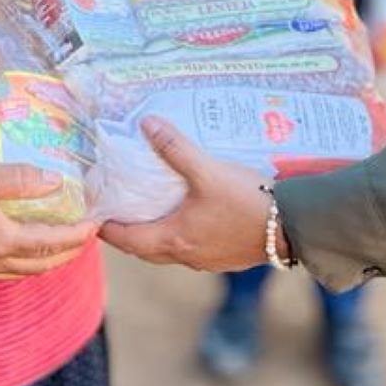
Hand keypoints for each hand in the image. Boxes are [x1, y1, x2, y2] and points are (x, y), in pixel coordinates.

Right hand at [0, 160, 98, 280]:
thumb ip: (23, 180)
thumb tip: (56, 183)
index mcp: (0, 240)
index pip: (50, 243)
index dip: (76, 235)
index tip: (95, 225)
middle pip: (40, 266)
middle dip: (67, 254)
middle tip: (84, 240)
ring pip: (20, 273)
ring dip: (44, 262)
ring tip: (58, 247)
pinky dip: (19, 265)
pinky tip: (19, 251)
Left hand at [100, 122, 272, 271]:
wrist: (292, 228)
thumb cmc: (246, 203)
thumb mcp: (208, 171)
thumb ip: (175, 148)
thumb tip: (147, 124)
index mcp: (173, 239)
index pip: (125, 240)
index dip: (106, 228)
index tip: (93, 216)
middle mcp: (185, 256)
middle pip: (144, 249)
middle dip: (128, 232)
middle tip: (117, 210)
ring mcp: (206, 261)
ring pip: (168, 251)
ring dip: (154, 235)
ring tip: (149, 210)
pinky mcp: (224, 258)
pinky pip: (190, 249)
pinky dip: (179, 235)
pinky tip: (189, 216)